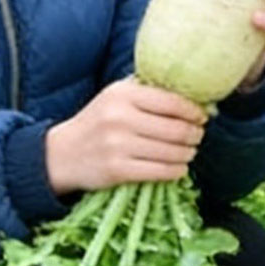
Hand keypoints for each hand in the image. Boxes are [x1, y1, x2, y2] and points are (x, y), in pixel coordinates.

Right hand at [45, 78, 206, 192]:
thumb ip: (149, 93)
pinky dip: (176, 171)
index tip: (201, 117)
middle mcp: (120, 118)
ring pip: (172, 152)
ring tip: (188, 152)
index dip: (194, 112)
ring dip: (188, 154)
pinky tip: (178, 168)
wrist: (62, 154)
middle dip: (195, 134)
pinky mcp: (118, 170)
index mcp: (123, 94)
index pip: (173, 102)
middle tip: (197, 136)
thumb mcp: (116, 97)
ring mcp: (118, 145)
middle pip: (177, 129)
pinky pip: (161, 172)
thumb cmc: (98, 122)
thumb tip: (196, 99)